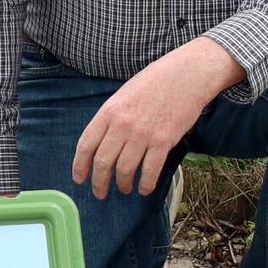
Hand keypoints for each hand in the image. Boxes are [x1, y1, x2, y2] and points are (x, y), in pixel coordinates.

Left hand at [71, 37, 242, 199]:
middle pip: (103, 162)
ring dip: (123, 185)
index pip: (86, 145)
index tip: (80, 179)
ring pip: (125, 170)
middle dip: (99, 183)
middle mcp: (122, 124)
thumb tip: (103, 142)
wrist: (187, 74)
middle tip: (100, 193)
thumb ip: (112, 117)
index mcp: (109, 111)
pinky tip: (144, 188)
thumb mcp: (125, 94)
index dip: (80, 166)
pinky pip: (150, 171)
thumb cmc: (156, 81)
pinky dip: (146, 184)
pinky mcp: (163, 141)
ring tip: (125, 189)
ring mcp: (143, 134)